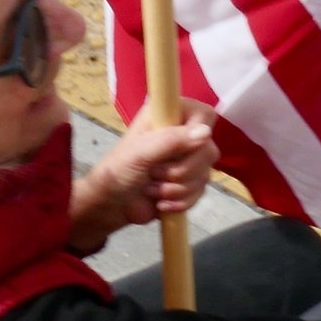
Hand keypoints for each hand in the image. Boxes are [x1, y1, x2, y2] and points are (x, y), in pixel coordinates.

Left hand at [71, 102, 219, 251]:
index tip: (179, 149)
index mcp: (169, 116)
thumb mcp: (140, 153)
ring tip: (151, 187)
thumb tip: (205, 133)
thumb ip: (171, 140)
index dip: (197, 134)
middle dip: (180, 171)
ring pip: (205, 175)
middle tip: (154, 172)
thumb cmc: (117, 171)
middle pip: (208, 150)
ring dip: (176, 188)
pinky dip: (181, 201)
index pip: (204, 115)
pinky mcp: (190, 183)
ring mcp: (188, 160)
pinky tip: (161, 201)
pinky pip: (201, 193)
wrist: (111, 204)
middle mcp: (183, 135)